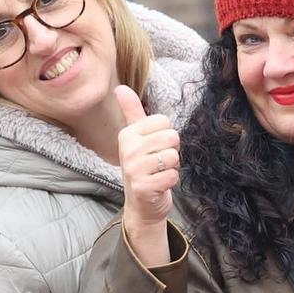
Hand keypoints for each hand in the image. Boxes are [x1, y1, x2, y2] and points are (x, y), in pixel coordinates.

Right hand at [115, 85, 178, 264]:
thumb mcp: (137, 138)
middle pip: (172, 138)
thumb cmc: (143, 168)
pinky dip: (171, 182)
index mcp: (127, 134)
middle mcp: (128, 149)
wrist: (142, 205)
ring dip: (172, 168)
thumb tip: (120, 87)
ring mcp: (134, 169)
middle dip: (171, 152)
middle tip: (158, 163)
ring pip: (173, 157)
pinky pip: (173, 175)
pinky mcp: (143, 187)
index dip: (167, 137)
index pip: (165, 122)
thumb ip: (132, 112)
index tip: (154, 148)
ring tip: (158, 174)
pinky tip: (159, 185)